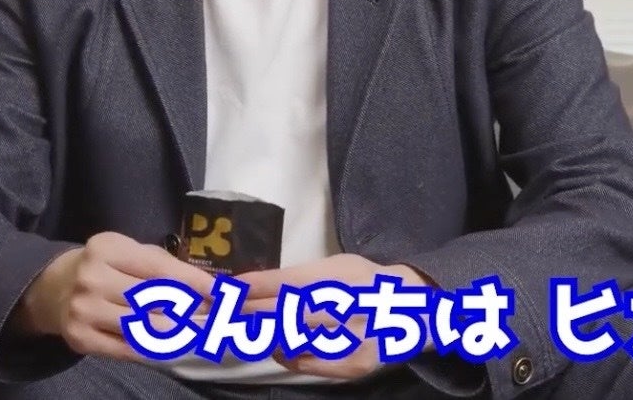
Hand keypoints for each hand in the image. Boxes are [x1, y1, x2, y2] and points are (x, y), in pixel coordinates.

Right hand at [13, 231, 217, 361]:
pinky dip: (154, 348)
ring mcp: (83, 310)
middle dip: (191, 310)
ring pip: (144, 327)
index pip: (160, 268)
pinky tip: (171, 345)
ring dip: (178, 332)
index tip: (223, 293)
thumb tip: (209, 285)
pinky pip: (127, 348)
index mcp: (108, 248)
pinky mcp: (80, 338)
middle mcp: (93, 278)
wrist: (51, 289)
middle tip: (218, 317)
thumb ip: (163, 264)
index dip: (194, 282)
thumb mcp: (128, 252)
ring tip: (201, 332)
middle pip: (154, 300)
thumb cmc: (104, 267)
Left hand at [237, 253, 431, 378]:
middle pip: (286, 314)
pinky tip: (276, 346)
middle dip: (247, 314)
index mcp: (344, 276)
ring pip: (292, 342)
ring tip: (241, 328)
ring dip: (261, 335)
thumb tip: (248, 286)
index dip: (253, 288)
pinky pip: (306, 364)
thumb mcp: (336, 267)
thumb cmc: (367, 283)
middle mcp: (352, 308)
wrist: (415, 311)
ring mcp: (353, 341)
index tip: (223, 290)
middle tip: (218, 313)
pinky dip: (284, 355)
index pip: (288, 283)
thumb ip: (298, 278)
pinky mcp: (354, 366)